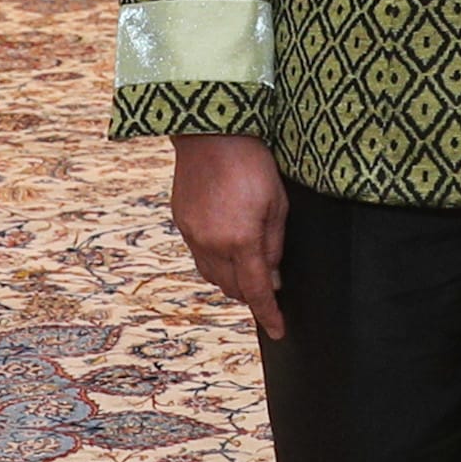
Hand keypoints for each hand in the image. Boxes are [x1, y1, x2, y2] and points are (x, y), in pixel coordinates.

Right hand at [172, 133, 289, 338]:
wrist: (210, 131)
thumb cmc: (252, 162)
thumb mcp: (278, 203)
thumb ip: (275, 245)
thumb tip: (273, 277)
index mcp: (241, 240)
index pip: (257, 290)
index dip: (269, 314)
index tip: (279, 331)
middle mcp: (212, 243)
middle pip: (232, 288)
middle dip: (251, 294)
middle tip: (269, 287)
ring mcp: (192, 234)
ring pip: (212, 276)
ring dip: (231, 280)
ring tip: (248, 269)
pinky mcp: (181, 222)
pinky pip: (199, 255)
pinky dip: (215, 261)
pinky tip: (227, 247)